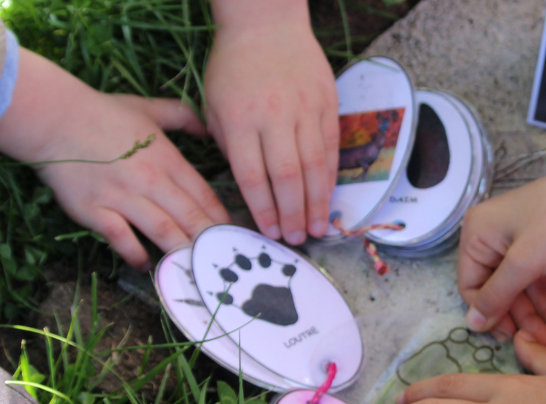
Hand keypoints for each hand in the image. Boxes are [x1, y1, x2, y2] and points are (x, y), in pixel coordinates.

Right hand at [0, 49, 229, 269]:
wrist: (52, 117)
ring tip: (194, 268)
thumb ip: (183, 116)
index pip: (204, 196)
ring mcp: (123, 196)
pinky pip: (122, 238)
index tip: (233, 237)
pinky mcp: (95, 210)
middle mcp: (151, 180)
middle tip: (223, 261)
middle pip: (190, 217)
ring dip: (181, 251)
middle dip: (210, 241)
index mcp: (168, 159)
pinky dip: (136, 254)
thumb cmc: (102, 114)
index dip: (221, 219)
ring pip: (163, 230)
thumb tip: (210, 126)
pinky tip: (146, 264)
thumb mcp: (149, 108)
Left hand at [205, 0, 338, 244]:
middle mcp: (274, 116)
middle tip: (298, 239)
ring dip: (316, 202)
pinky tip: (328, 197)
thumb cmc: (233, 68)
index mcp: (240, 119)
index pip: (253, 176)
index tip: (269, 232)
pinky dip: (330, 176)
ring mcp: (305, 109)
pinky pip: (331, 147)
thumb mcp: (214, 105)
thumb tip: (251, 187)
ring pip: (314, 166)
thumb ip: (230, 146)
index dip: (263, 209)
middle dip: (293, 213)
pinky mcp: (327, 103)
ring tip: (317, 228)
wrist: (266, 22)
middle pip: (287, 176)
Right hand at [458, 171, 545, 346]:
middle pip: (506, 292)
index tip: (510, 335)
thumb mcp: (523, 262)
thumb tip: (471, 324)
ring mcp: (526, 245)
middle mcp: (497, 241)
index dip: (490, 313)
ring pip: (531, 290)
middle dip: (528, 317)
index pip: (473, 286)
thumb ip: (496, 296)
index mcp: (478, 237)